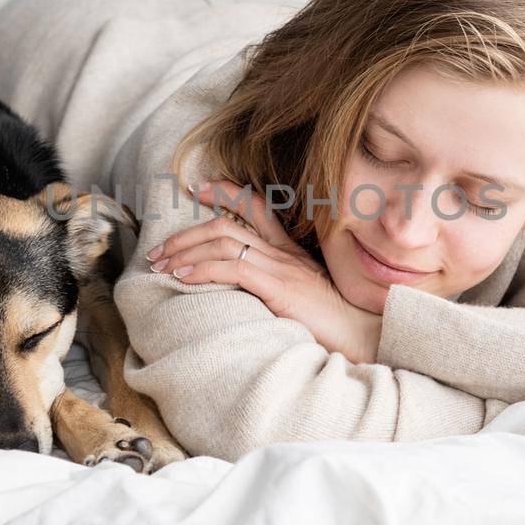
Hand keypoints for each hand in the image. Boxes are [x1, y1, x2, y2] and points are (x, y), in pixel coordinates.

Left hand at [148, 179, 382, 363]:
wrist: (365, 336)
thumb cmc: (334, 325)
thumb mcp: (302, 298)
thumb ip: (276, 288)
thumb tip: (242, 292)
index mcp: (290, 251)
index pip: (257, 206)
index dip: (227, 191)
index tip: (200, 187)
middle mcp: (284, 252)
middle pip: (227, 224)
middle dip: (186, 233)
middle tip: (159, 249)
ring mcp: (282, 267)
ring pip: (223, 242)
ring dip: (185, 252)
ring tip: (161, 266)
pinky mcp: (280, 286)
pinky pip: (232, 268)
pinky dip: (202, 269)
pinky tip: (183, 277)